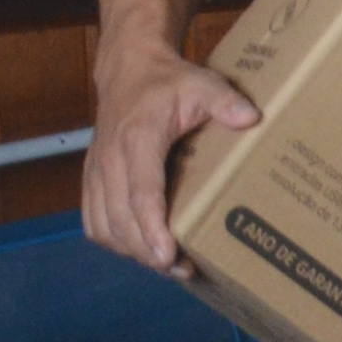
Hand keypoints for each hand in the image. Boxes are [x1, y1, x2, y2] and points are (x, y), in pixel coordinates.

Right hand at [84, 43, 259, 279]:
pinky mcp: (91, 178)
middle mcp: (110, 159)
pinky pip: (92, 219)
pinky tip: (139, 248)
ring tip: (167, 265)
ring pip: (104, 225)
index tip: (167, 256)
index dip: (152, 228)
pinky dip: (112, 239)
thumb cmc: (168, 81)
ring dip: (131, 250)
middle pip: (121, 219)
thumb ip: (226, 101)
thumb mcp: (203, 83)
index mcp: (138, 139)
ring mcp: (96, 170)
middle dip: (148, 250)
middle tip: (182, 270)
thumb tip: (251, 118)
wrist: (128, 70)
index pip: (142, 192)